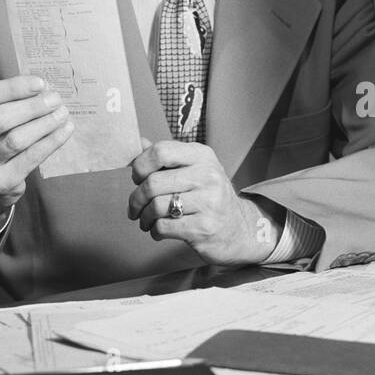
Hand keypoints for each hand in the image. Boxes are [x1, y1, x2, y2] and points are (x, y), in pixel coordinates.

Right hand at [0, 76, 72, 235]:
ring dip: (44, 123)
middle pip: (1, 118)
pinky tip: (64, 130)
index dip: (13, 88)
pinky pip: (30, 157)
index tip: (40, 83)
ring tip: (62, 113)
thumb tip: (42, 88)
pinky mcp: (1, 182)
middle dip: (33, 106)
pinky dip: (51, 141)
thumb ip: (3, 103)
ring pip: (16, 139)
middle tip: (55, 98)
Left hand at [128, 141, 280, 265]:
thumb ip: (166, 157)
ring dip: (144, 217)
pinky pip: (163, 227)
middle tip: (135, 207)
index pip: (160, 151)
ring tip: (146, 221)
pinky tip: (158, 231)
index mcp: (201, 155)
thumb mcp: (193, 169)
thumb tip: (138, 143)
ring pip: (156, 207)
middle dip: (136, 198)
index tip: (137, 178)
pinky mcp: (205, 228)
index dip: (140, 166)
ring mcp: (209, 202)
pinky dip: (154, 231)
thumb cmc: (208, 196)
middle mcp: (207, 175)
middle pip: (153, 182)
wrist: (239, 229)